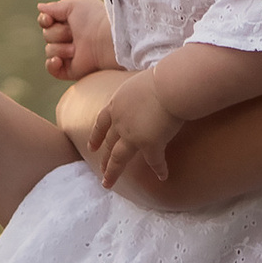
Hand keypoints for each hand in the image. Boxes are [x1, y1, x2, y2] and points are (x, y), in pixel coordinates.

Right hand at [38, 0, 114, 79]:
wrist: (106, 39)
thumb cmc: (94, 18)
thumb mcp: (74, 6)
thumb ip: (55, 7)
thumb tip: (40, 7)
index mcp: (70, 22)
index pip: (47, 21)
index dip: (45, 20)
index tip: (49, 19)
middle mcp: (70, 38)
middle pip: (47, 35)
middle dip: (57, 33)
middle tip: (73, 33)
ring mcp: (70, 54)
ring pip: (49, 50)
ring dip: (61, 48)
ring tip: (77, 48)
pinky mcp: (71, 69)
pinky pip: (52, 69)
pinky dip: (52, 64)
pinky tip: (59, 60)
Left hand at [87, 70, 182, 191]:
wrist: (170, 86)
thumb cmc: (161, 79)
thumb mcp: (139, 83)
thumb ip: (137, 94)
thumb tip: (146, 94)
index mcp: (116, 105)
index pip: (101, 123)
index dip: (96, 136)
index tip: (91, 147)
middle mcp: (120, 122)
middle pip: (109, 143)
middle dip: (104, 158)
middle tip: (101, 170)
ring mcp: (132, 136)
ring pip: (118, 159)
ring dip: (113, 172)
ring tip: (108, 183)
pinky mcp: (150, 145)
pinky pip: (154, 162)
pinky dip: (159, 169)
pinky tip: (162, 176)